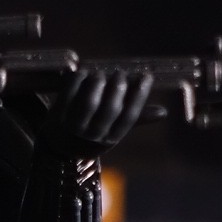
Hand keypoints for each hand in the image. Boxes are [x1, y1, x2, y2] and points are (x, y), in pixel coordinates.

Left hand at [38, 69, 153, 158]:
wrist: (57, 149)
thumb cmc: (92, 134)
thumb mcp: (113, 131)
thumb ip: (135, 119)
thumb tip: (164, 113)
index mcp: (111, 138)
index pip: (130, 116)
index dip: (140, 95)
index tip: (146, 76)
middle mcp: (94, 135)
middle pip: (110, 109)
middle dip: (118, 87)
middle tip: (120, 73)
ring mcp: (74, 127)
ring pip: (89, 103)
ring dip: (97, 84)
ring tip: (101, 73)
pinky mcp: (57, 117)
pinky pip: (68, 95)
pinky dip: (77, 81)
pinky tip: (84, 73)